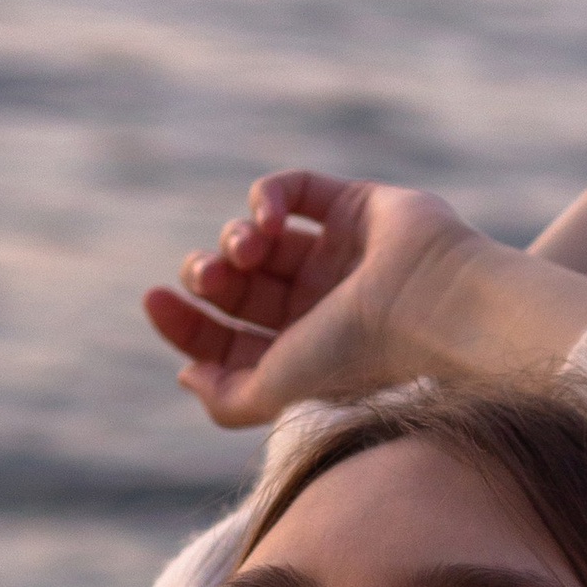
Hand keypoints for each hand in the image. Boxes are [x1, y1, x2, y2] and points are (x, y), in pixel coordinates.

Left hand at [144, 174, 495, 427]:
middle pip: (236, 284)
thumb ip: (225, 397)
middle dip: (208, 276)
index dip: (184, 320)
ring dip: (232, 239)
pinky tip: (264, 217)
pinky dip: (264, 196)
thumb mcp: (277, 390)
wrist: (432, 305)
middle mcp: (319, 303)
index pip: (226, 334)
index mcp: (302, 350)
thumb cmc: (358, 353)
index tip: (154, 302)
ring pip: (256, 237)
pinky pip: (291, 189)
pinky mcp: (354, 204)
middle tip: (212, 277)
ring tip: (248, 249)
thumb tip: (184, 373)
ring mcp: (336, 252)